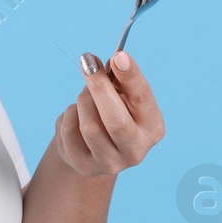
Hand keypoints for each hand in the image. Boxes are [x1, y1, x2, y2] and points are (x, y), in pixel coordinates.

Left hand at [54, 49, 165, 176]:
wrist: (93, 147)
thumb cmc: (113, 112)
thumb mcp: (121, 94)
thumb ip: (118, 78)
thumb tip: (108, 61)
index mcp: (152, 128)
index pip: (143, 99)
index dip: (131, 77)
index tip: (118, 55)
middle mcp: (136, 151)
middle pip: (116, 120)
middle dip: (99, 87)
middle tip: (87, 62)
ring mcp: (110, 163)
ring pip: (89, 126)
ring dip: (82, 101)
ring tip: (84, 96)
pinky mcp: (85, 166)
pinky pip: (69, 132)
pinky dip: (69, 115)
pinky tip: (75, 115)